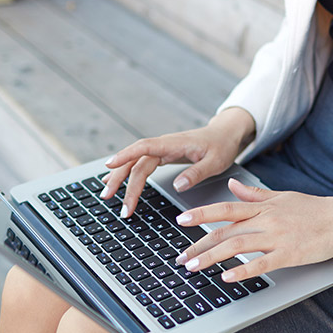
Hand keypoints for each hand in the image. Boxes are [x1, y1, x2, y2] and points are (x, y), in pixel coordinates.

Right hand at [101, 108, 255, 216]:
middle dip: (119, 178)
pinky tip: (114, 180)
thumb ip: (197, 173)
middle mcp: (164, 145)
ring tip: (107, 195)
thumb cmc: (221, 146)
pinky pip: (140, 164)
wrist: (225, 134)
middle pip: (135, 160)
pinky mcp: (162, 155)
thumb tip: (178, 186)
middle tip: (109, 197)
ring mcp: (161, 150)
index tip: (109, 165)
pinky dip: (127, 173)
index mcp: (174, 143)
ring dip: (120, 178)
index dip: (125, 155)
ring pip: (135, 163)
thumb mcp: (215, 162)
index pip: (144, 147)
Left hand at [174, 179, 332, 281]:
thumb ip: (255, 194)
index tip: (181, 220)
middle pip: (225, 230)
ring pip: (237, 246)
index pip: (225, 208)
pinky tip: (227, 278)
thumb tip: (233, 185)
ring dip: (212, 257)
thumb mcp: (282, 196)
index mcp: (263, 206)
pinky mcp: (291, 254)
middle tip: (180, 257)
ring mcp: (277, 237)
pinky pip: (262, 263)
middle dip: (199, 244)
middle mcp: (266, 219)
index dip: (201, 213)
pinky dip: (243, 270)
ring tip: (194, 267)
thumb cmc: (314, 208)